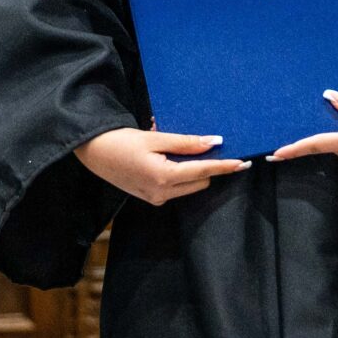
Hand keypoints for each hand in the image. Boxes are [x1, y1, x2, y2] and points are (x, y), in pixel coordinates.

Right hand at [74, 125, 248, 205]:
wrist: (93, 153)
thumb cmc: (122, 141)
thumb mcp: (155, 138)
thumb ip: (186, 142)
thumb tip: (214, 142)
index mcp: (164, 177)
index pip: (203, 172)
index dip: (224, 166)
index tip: (243, 162)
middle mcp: (162, 193)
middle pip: (199, 181)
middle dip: (206, 166)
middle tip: (203, 144)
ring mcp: (156, 198)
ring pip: (188, 185)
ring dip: (191, 169)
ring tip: (174, 148)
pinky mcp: (150, 198)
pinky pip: (175, 187)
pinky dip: (178, 173)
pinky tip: (165, 157)